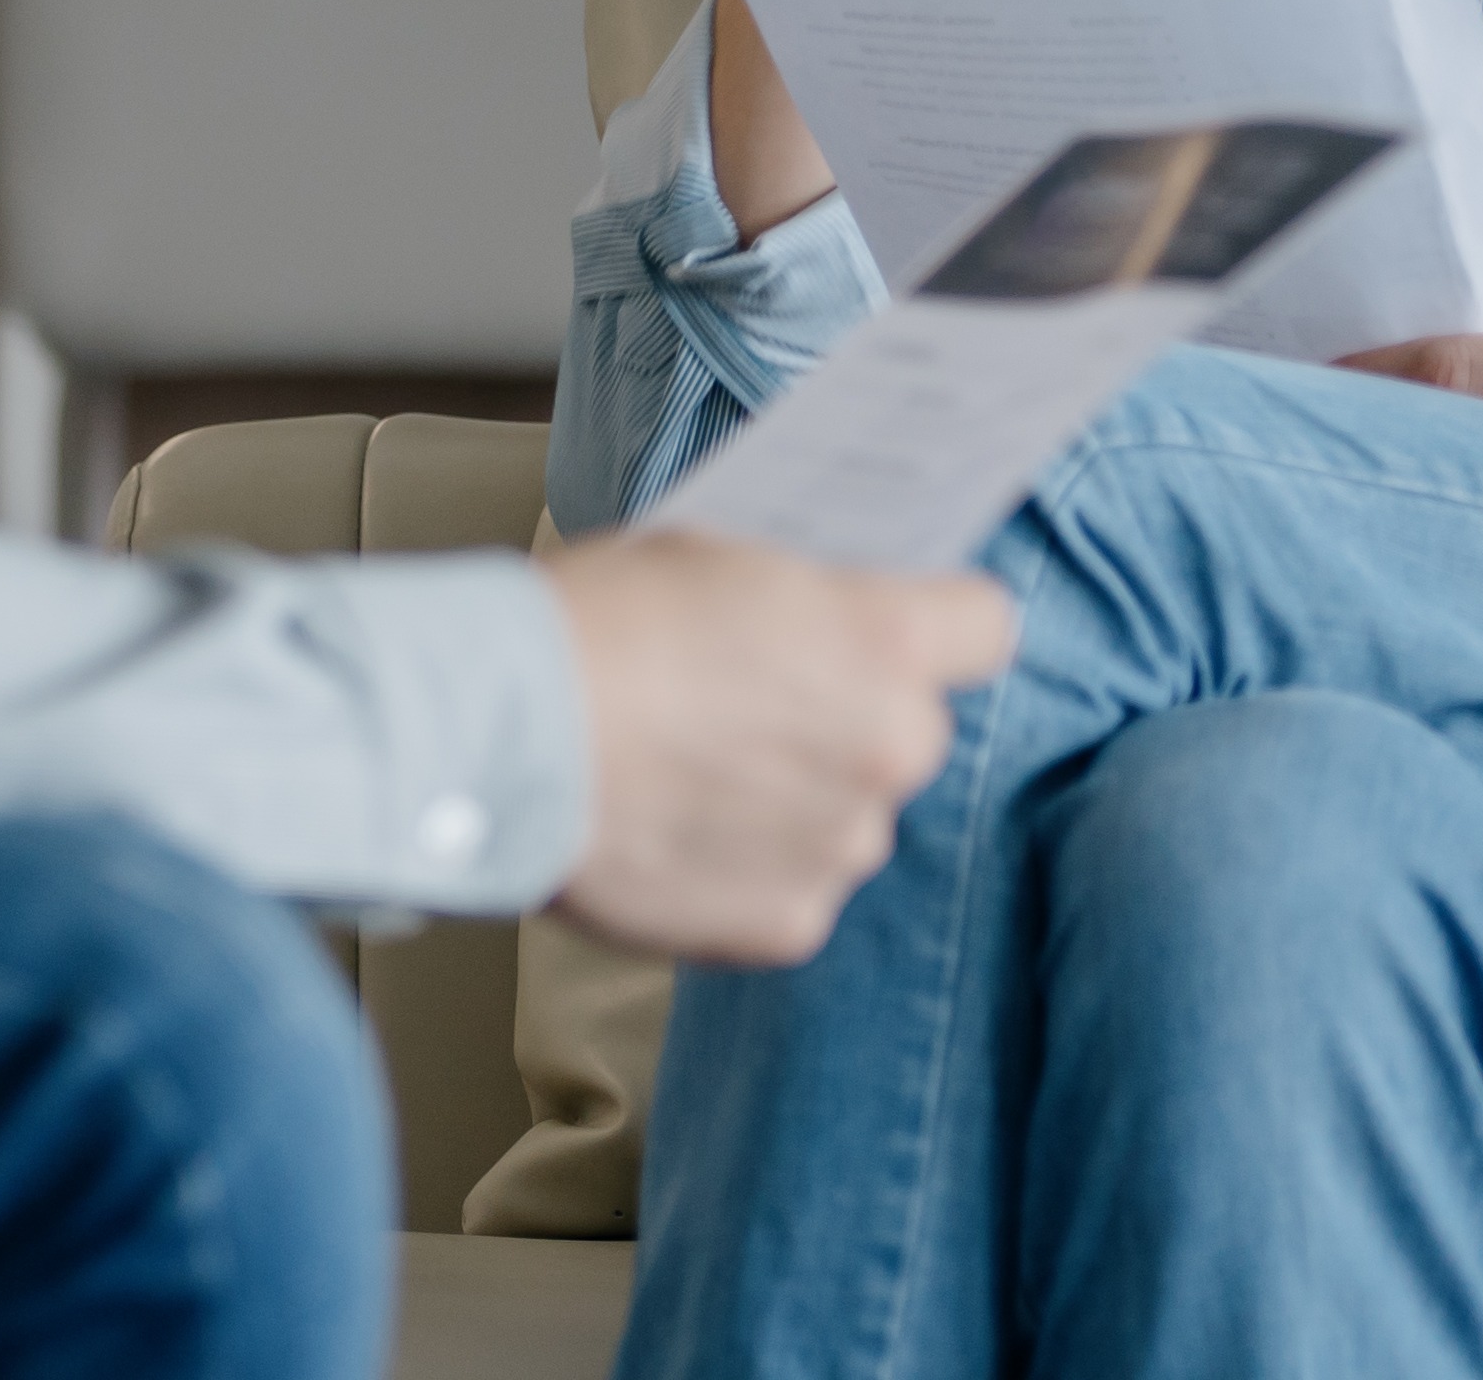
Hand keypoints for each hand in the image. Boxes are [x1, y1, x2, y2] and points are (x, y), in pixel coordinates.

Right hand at [540, 527, 1013, 963]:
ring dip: (793, 803)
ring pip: (845, 818)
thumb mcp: (707, 557)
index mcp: (884, 641)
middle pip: (905, 732)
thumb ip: (796, 600)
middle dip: (846, 723)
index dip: (938, 625)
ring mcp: (842, 848)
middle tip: (749, 710)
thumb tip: (820, 619)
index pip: (984, 627)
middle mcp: (889, 751)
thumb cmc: (589, 626)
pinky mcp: (786, 926)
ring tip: (687, 780)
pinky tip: (671, 837)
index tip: (896, 632)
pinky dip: (742, 872)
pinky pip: (788, 890)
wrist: (497, 737)